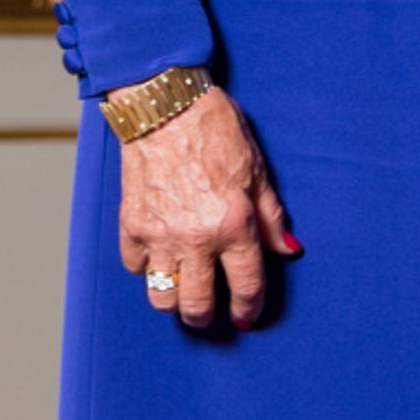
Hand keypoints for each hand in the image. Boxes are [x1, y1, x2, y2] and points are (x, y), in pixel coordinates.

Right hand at [115, 83, 299, 328]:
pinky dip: (146, 267)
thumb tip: (288, 250)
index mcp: (234, 223)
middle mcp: (197, 237)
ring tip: (183, 286)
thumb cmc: (214, 127)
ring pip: (162, 297)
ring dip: (174, 298)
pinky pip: (136, 268)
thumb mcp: (256, 168)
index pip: (246, 285)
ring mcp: (160, 234)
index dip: (249, 308)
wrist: (166, 103)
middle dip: (207, 316)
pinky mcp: (131, 225)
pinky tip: (159, 254)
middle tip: (211, 310)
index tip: (246, 315)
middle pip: (197, 305)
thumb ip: (271, 216)